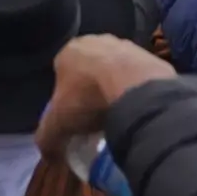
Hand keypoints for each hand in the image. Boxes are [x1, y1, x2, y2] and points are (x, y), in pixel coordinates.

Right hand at [34, 35, 175, 158]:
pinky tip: (136, 107)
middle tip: (95, 116)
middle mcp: (97, 40)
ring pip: (115, 69)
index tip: (73, 118)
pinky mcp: (149, 56)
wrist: (137, 89)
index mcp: (69, 50)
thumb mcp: (57, 125)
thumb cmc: (88, 99)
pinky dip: (136, 89)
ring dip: (115, 87)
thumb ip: (46, 139)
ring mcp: (126, 45)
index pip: (61, 73)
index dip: (65, 97)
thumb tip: (49, 155)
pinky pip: (137, 75)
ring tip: (118, 113)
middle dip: (91, 89)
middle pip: (89, 69)